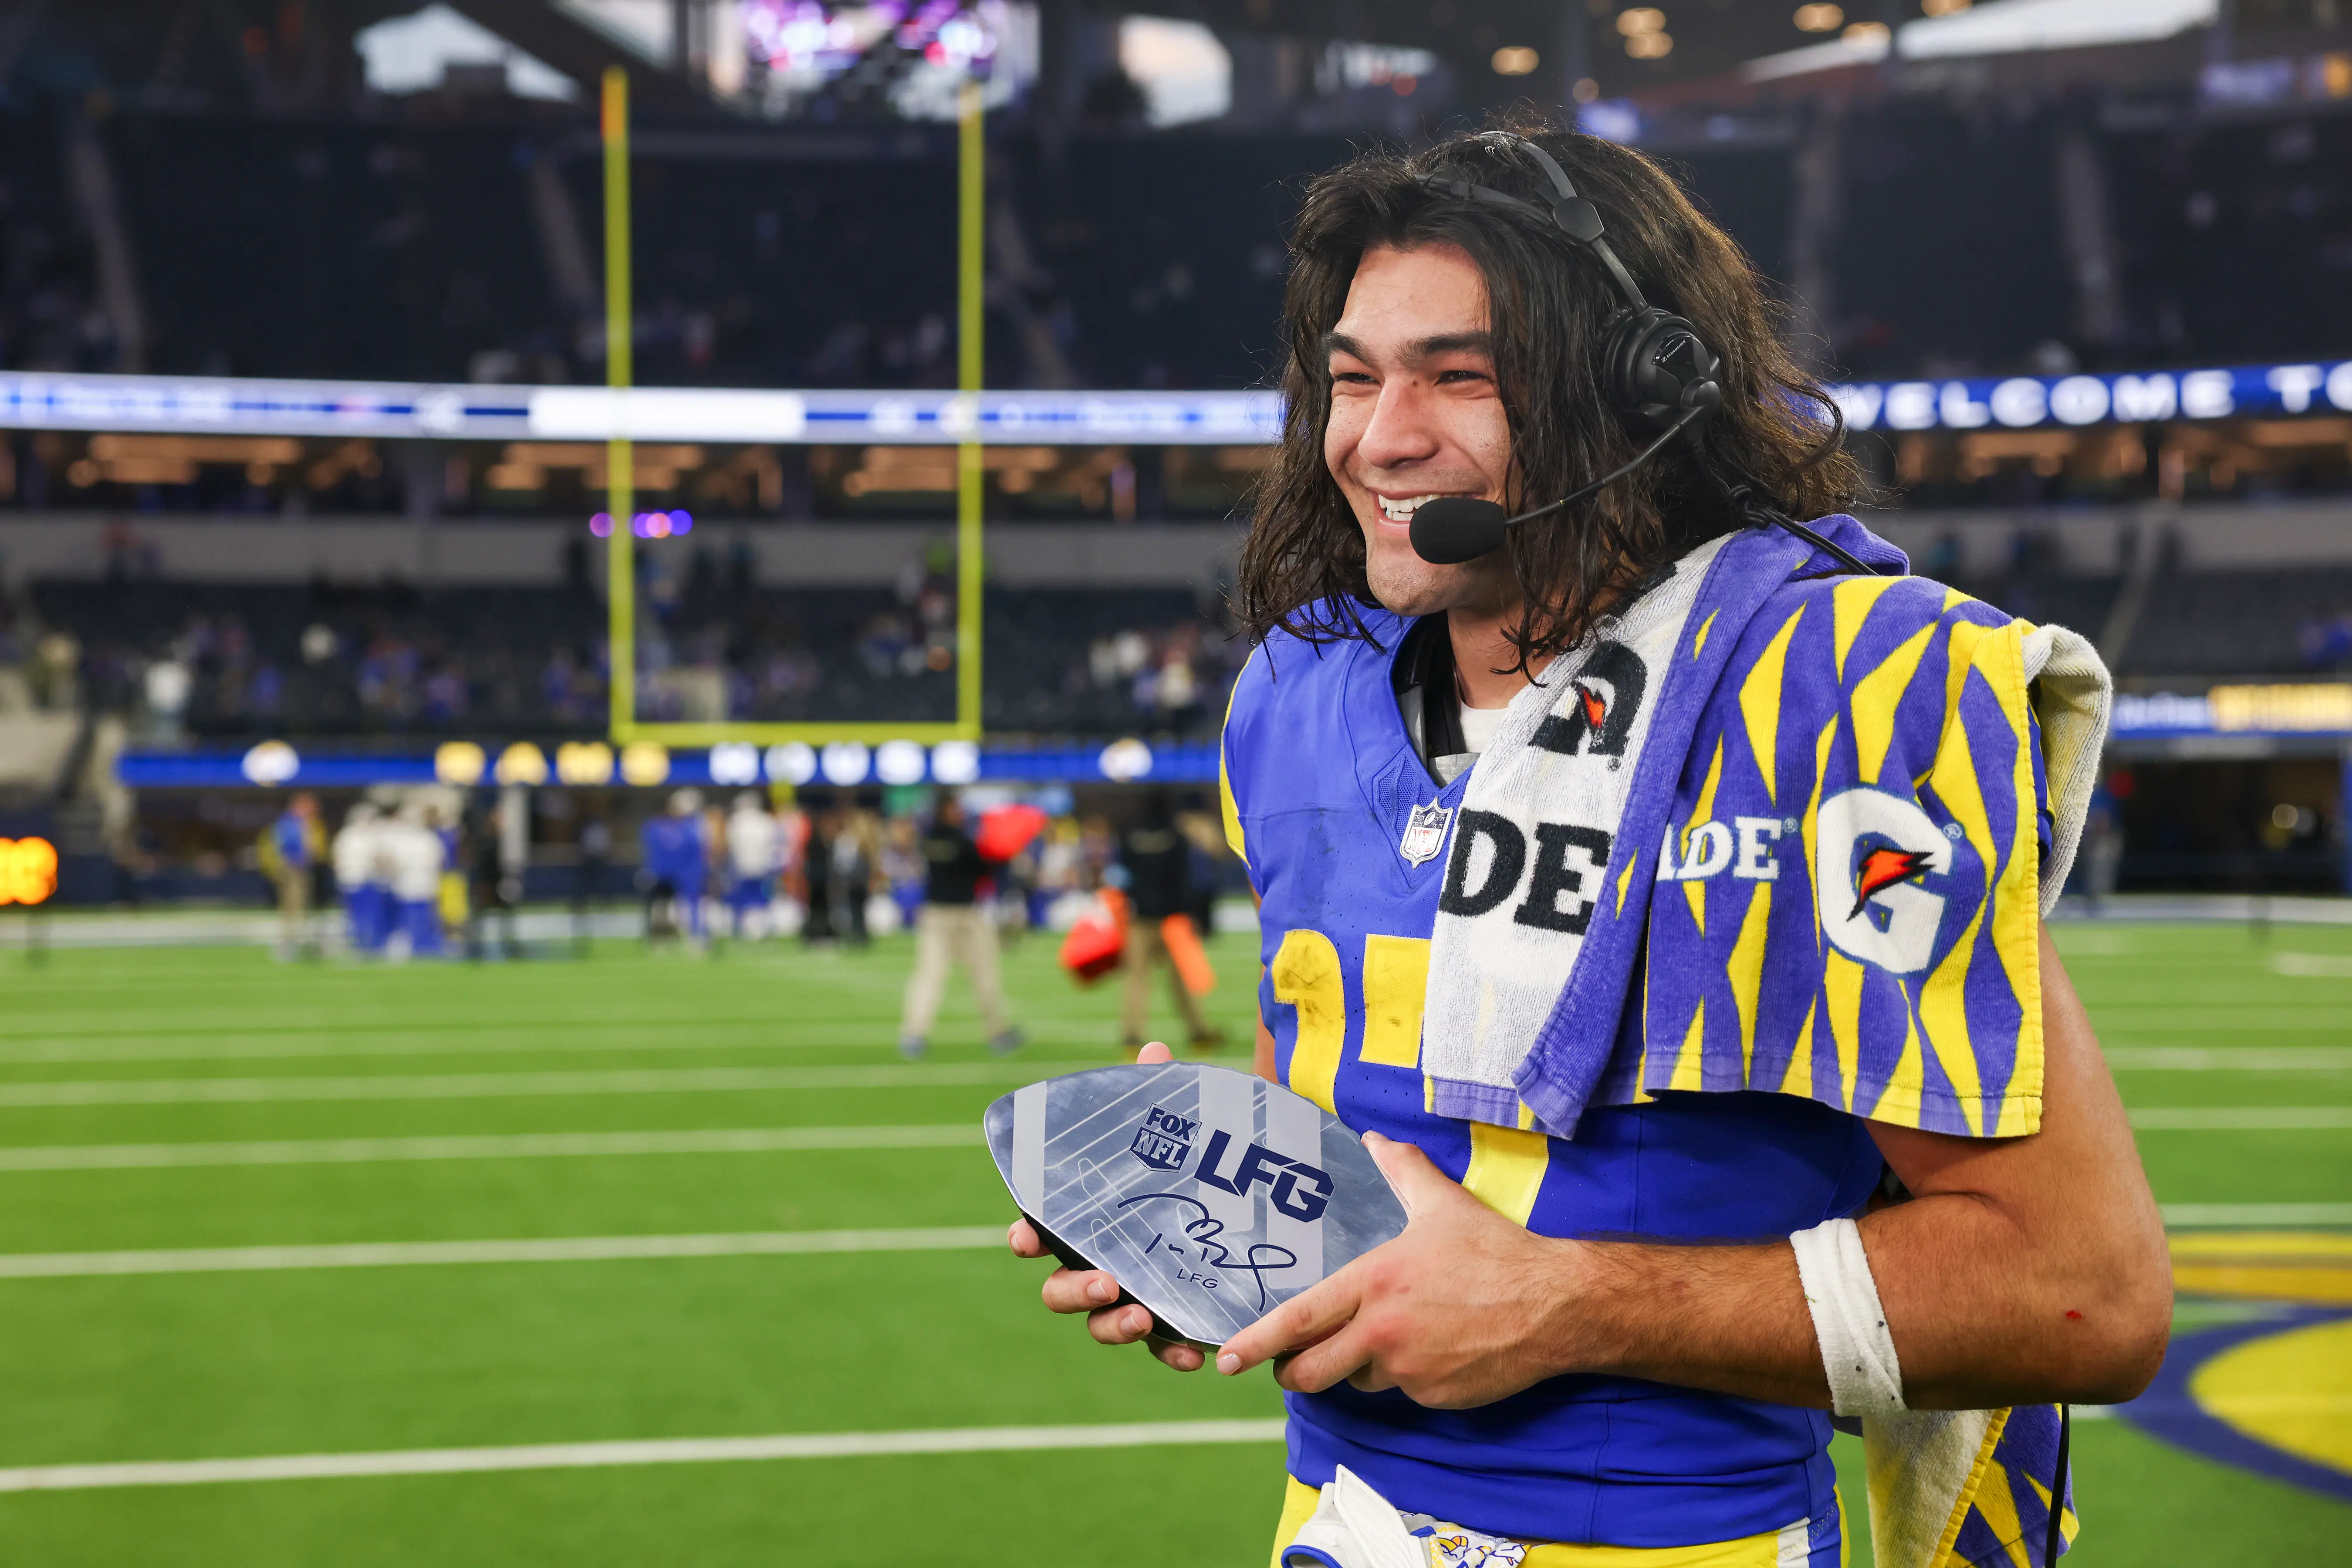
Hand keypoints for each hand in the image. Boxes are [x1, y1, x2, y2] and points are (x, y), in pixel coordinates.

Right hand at [1006, 1041, 1205, 1371]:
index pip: (1037, 1228)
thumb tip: (1153, 1052)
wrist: (1231, 1204)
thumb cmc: (1182, 1163)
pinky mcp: (1163, 1319)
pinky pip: (1155, 1346)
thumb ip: (1157, 1095)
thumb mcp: (1173, 1128)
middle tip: (1105, 1281)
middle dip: (1073, 1290)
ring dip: (1114, 1326)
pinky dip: (1168, 1351)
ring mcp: (1126, 1296)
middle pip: (1059, 1289)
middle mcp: (1093, 1262)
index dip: (1025, 1236)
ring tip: (1141, 1318)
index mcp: (1081, 1218)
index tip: (1026, 1239)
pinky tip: (1191, 1353)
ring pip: (1099, 1324)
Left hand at [1213, 1130, 1594, 1408]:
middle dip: (1292, 1371)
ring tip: (1386, 1335)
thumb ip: (1401, 1172)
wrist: (1556, 1305)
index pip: (1298, 1321)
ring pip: (1359, 1380)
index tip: (1226, 1357)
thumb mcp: (1443, 1204)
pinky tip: (1432, 1347)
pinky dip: (1406, 1374)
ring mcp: (1409, 1370)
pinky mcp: (1435, 1397)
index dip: (1255, 1342)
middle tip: (1291, 1363)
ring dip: (1359, 1366)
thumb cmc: (1496, 1252)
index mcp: (1374, 1285)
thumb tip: (1375, 1139)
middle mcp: (1382, 1333)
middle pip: (1311, 1372)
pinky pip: (1403, 1390)